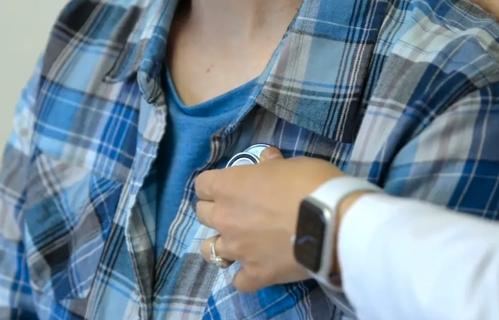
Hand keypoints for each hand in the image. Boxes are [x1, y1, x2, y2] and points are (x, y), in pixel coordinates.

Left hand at [195, 147, 344, 291]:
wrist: (332, 222)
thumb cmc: (310, 184)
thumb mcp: (291, 164)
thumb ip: (271, 164)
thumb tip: (267, 158)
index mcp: (229, 186)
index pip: (202, 184)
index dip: (214, 184)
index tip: (228, 186)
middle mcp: (225, 218)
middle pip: (202, 214)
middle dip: (216, 211)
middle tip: (236, 211)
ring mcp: (237, 249)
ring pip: (209, 250)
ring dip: (220, 244)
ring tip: (237, 243)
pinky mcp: (255, 274)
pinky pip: (238, 281)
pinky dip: (245, 276)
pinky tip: (256, 269)